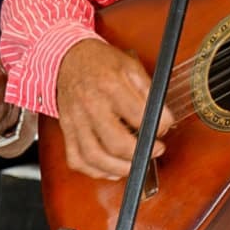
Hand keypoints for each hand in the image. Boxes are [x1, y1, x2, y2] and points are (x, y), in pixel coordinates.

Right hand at [54, 38, 172, 179]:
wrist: (66, 58)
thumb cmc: (100, 63)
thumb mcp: (130, 66)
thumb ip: (148, 91)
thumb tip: (163, 119)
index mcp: (109, 85)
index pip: (139, 115)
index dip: (158, 126)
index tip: (163, 128)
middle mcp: (90, 105)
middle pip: (116, 143)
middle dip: (140, 154)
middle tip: (154, 151)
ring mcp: (76, 120)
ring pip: (94, 157)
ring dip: (119, 168)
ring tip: (134, 166)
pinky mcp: (67, 130)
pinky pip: (76, 159)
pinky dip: (94, 171)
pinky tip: (110, 169)